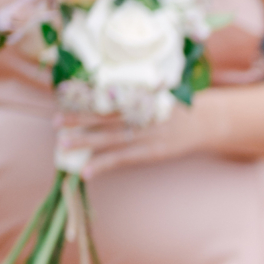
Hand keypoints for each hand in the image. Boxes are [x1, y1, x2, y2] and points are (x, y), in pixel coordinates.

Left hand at [59, 106, 203, 179]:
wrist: (207, 122)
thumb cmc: (174, 106)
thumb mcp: (156, 92)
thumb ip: (132, 93)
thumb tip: (98, 95)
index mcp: (142, 95)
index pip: (109, 96)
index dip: (87, 96)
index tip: (65, 94)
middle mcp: (144, 113)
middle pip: (107, 116)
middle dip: (80, 119)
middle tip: (56, 122)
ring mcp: (149, 133)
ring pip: (112, 138)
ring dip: (86, 141)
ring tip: (64, 145)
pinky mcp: (153, 152)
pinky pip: (124, 159)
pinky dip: (104, 164)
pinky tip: (87, 171)